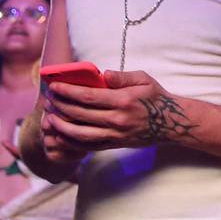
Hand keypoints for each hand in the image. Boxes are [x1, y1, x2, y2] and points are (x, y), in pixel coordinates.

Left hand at [42, 70, 187, 152]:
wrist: (171, 123)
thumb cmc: (156, 98)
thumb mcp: (144, 80)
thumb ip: (122, 76)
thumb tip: (102, 73)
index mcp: (124, 100)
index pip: (88, 96)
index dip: (67, 91)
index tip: (54, 86)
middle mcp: (118, 119)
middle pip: (79, 114)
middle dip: (59, 106)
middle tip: (48, 99)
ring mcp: (115, 135)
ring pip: (79, 133)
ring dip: (61, 126)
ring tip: (50, 118)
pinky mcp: (114, 145)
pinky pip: (87, 146)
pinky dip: (71, 141)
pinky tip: (61, 133)